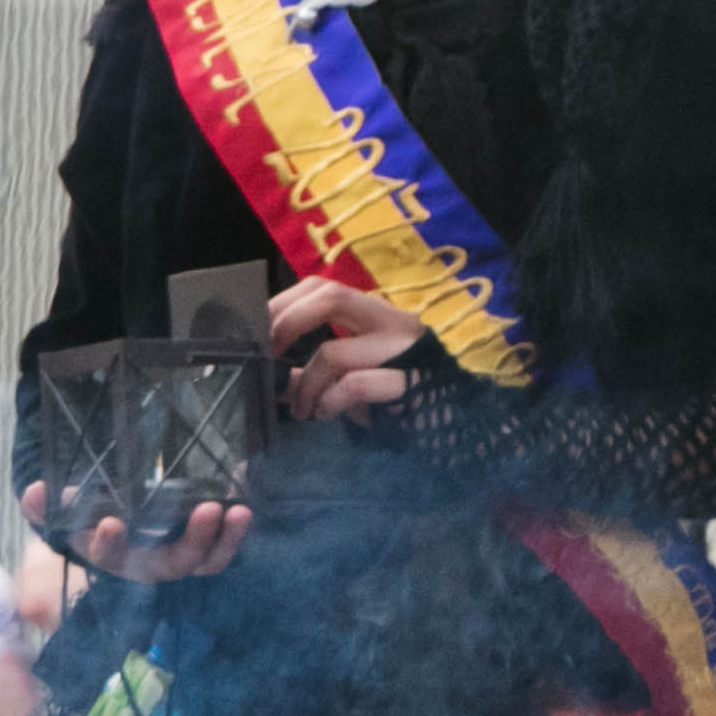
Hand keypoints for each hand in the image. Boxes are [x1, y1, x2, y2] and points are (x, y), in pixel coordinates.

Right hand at [30, 477, 250, 585]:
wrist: (118, 531)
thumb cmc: (92, 519)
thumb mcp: (67, 512)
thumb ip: (46, 506)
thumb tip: (32, 492)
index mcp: (112, 555)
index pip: (109, 555)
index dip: (110, 543)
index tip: (111, 522)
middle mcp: (147, 566)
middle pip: (172, 564)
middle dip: (192, 541)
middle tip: (207, 510)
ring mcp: (178, 560)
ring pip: (204, 562)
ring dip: (224, 541)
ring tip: (239, 511)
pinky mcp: (201, 551)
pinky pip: (221, 550)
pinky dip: (235, 534)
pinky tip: (246, 506)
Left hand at [269, 278, 424, 426]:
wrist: (458, 428)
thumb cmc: (400, 400)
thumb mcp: (352, 379)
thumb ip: (313, 374)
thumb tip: (271, 378)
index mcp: (376, 316)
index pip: (322, 287)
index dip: (282, 303)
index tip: (256, 331)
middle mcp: (392, 322)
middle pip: (329, 296)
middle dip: (285, 323)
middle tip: (267, 358)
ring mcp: (403, 351)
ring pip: (332, 352)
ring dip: (304, 386)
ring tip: (304, 410)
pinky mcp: (410, 383)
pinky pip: (354, 385)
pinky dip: (331, 402)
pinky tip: (328, 414)